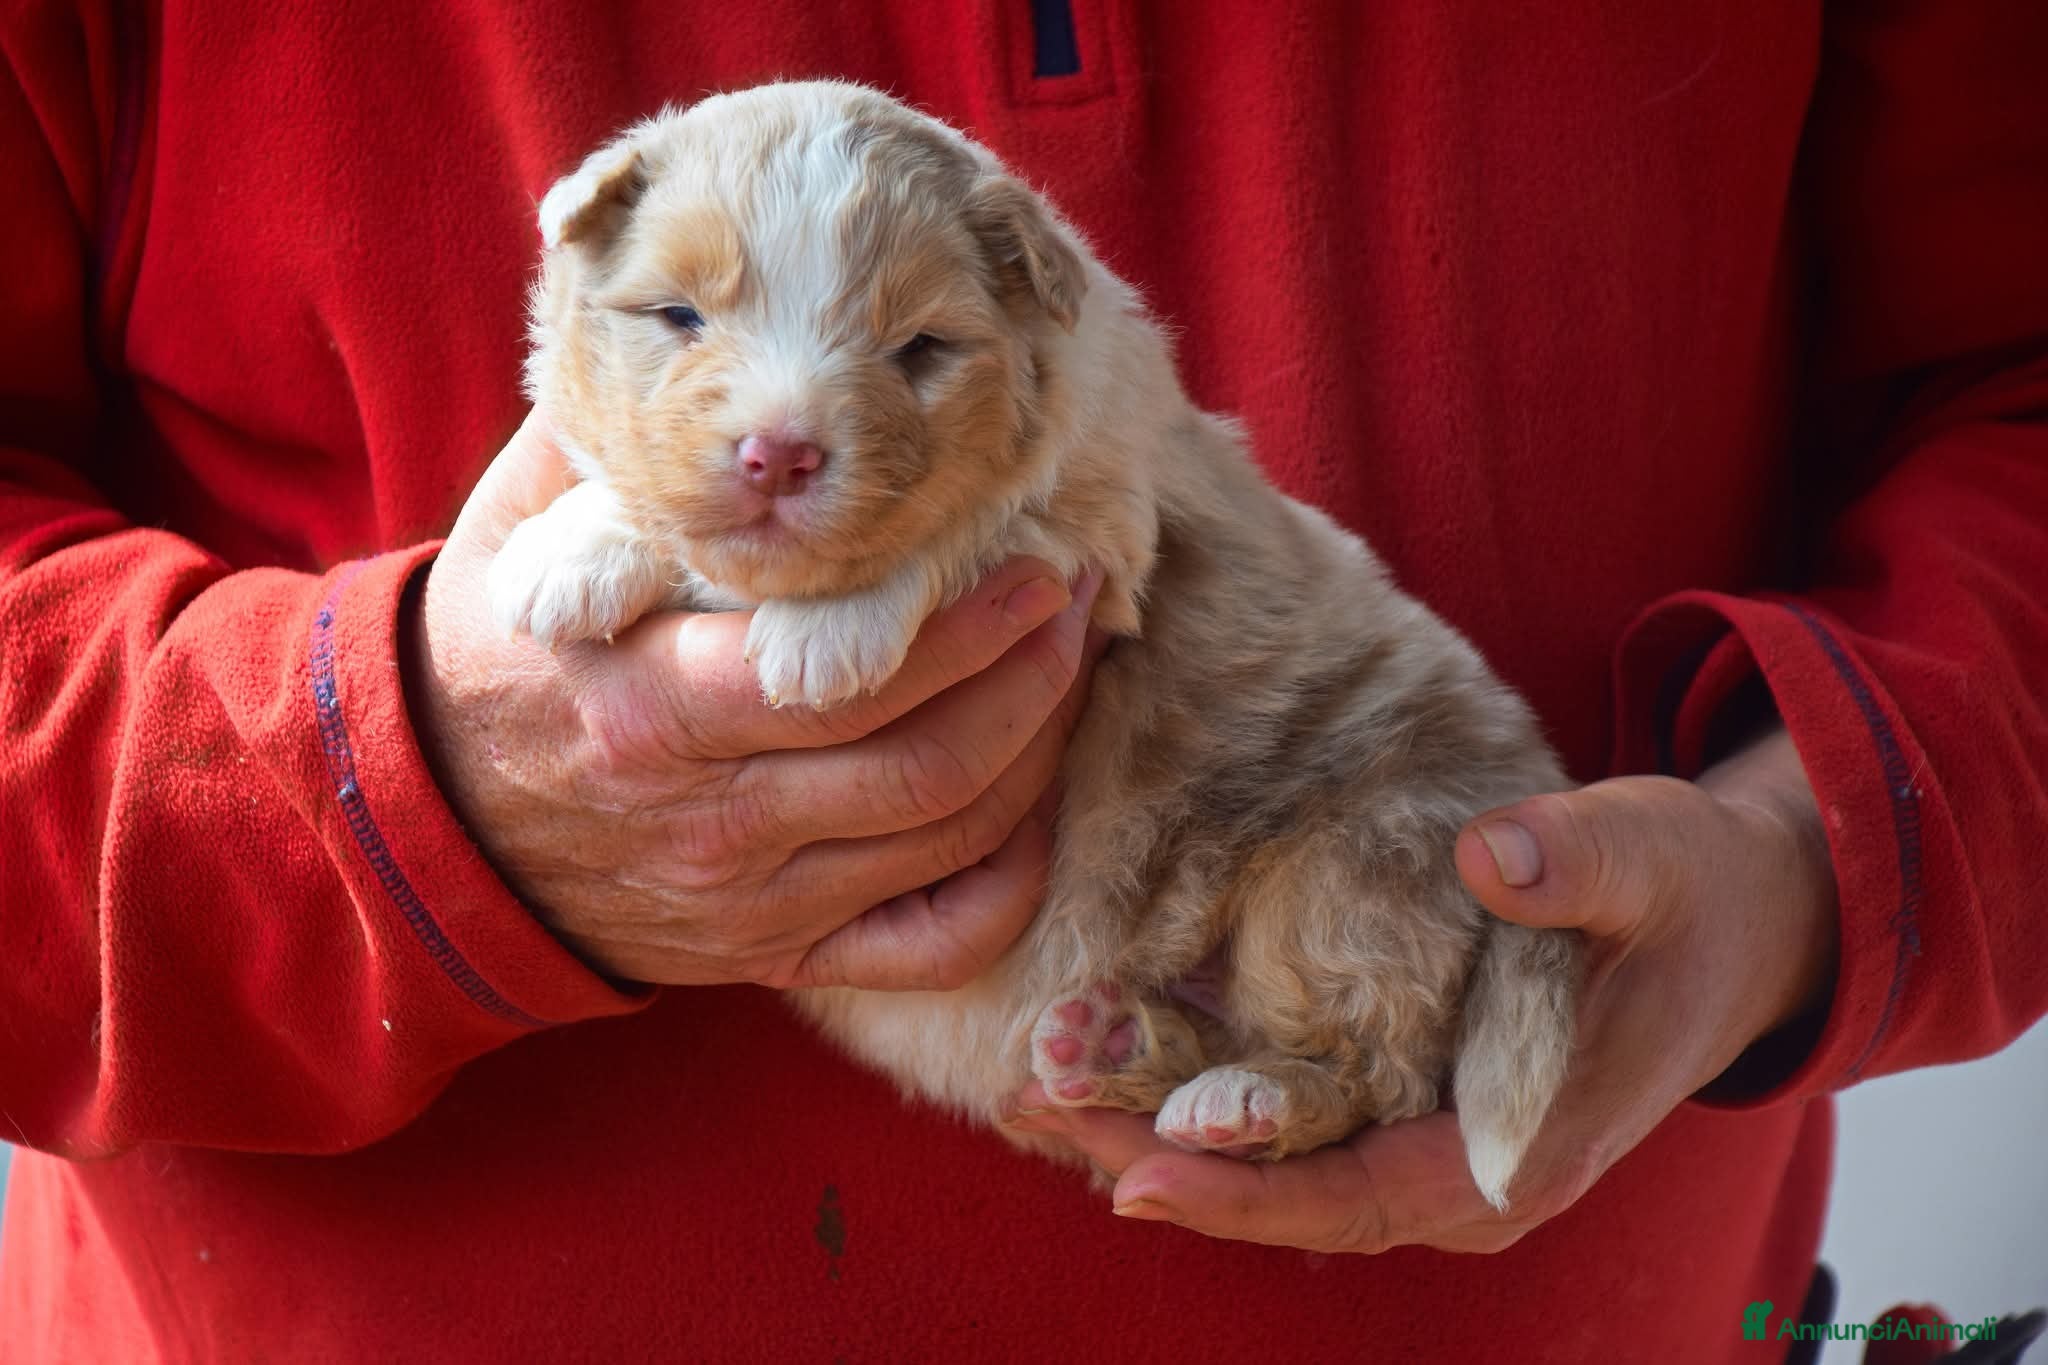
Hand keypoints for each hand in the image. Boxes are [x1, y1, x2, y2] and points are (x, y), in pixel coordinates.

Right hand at [405, 410, 1105, 988]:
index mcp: (652, 709)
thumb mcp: (523, 542)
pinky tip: (1035, 812)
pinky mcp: (774, 955)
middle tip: (1077, 597)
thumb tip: (717, 344)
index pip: (846, 682)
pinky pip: (925, 946)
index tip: (1036, 560)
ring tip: (1073, 665)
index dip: (966, 629)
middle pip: (922, 765)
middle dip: (1031, 677)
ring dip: (1038, 754)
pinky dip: (1003, 886)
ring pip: (942, 842)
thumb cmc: (493, 661)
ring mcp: (752, 903)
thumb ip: (617, 451)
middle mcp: (713, 821)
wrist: (426, 829)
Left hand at [1004, 726, 1837, 1251]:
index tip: (1136, 1172)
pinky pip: (1280, 1119)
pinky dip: (1191, 1087)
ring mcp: (1420, 1141)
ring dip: (1154, 1126)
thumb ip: (1579, 864)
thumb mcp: (1649, 860)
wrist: (1720, 918)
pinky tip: (1104, 1044)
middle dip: (1159, 1158)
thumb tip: (1496, 856)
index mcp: (1519, 1148)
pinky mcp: (1391, 1097)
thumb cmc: (1682, 894)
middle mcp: (1457, 1170)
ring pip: (1270, 1166)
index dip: (1248, 1194)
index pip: (1362, 1199)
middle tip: (1038, 1102)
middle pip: (1287, 1197)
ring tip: (1039, 1078)